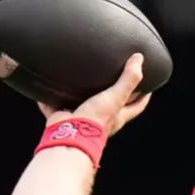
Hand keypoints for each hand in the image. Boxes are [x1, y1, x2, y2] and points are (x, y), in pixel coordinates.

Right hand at [37, 53, 151, 136]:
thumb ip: (128, 79)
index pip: (137, 106)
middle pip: (111, 105)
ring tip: (80, 78)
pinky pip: (55, 107)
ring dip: (81, 95)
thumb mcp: (116, 97)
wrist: (70, 135)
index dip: (143, 96)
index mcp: (118, 116)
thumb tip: (139, 59)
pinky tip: (46, 88)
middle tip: (113, 77)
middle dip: (113, 94)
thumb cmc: (96, 120)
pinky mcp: (62, 118)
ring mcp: (82, 119)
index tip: (147, 85)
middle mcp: (101, 119)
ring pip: (83, 105)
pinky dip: (50, 99)